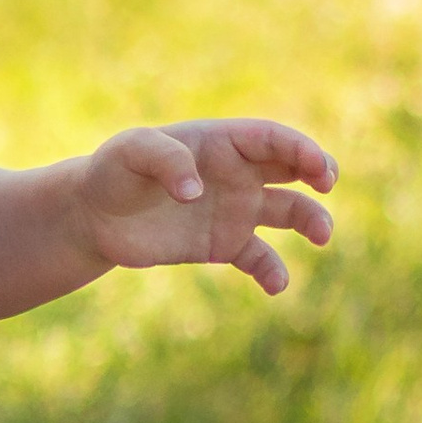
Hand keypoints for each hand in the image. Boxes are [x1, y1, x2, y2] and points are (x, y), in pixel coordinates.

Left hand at [78, 121, 337, 294]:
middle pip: (292, 168)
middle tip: (326, 184)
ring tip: (321, 234)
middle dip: (319, 171)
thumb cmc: (113, 171)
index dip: (299, 149)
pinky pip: (260, 258)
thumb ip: (164, 160)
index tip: (316, 167)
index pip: (271, 139)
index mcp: (220, 142)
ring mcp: (235, 209)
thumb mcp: (129, 152)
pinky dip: (273, 271)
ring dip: (311, 220)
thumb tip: (195, 191)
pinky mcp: (224, 245)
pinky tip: (276, 284)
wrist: (95, 216)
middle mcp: (237, 173)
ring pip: (289, 211)